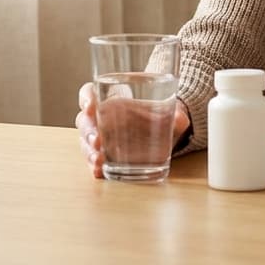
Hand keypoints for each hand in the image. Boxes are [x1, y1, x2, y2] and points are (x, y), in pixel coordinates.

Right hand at [76, 82, 190, 178]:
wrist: (167, 132)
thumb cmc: (161, 115)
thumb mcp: (171, 112)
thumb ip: (176, 115)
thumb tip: (180, 119)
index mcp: (111, 98)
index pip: (89, 92)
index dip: (86, 98)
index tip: (90, 106)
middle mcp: (101, 118)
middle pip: (84, 121)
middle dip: (88, 131)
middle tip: (98, 141)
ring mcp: (101, 138)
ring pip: (85, 141)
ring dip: (89, 151)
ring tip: (99, 159)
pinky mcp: (105, 156)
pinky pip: (93, 160)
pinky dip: (94, 166)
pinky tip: (99, 171)